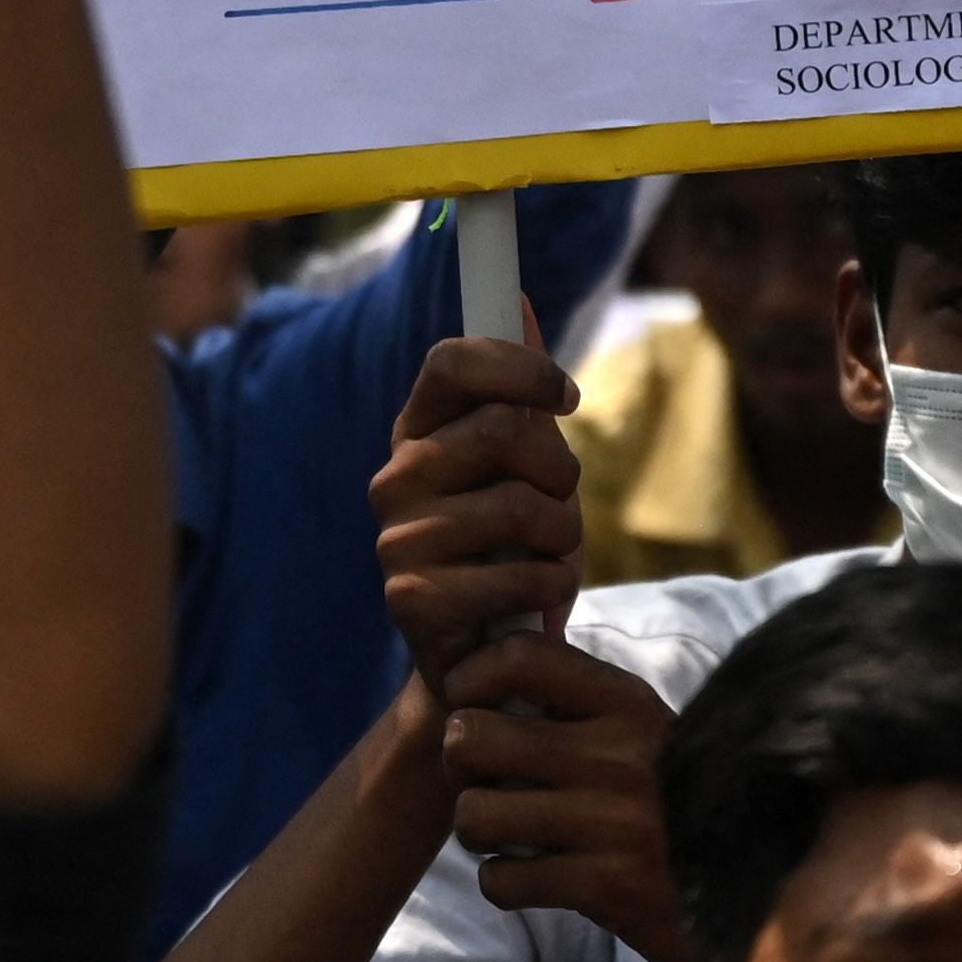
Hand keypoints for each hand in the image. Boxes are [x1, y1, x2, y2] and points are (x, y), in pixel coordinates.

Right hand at [371, 336, 580, 692]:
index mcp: (418, 431)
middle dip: (560, 470)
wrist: (483, 661)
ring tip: (551, 560)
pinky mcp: (411, 600)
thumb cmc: (510, 552)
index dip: (520, 366)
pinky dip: (551, 589)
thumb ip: (519, 391)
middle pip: (505, 429)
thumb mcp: (524, 467)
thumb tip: (519, 299)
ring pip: (522, 506)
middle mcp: (395, 476)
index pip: (454, 361)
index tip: (566, 396)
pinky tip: (534, 602)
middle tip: (559, 506)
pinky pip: (520, 576)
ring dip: (565, 538)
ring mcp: (397, 538)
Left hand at [437, 632, 691, 961]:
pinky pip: (502, 880)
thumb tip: (487, 657)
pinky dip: (505, 883)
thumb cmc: (674, 806)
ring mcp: (614, 822)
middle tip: (484, 781)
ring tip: (508, 835)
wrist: (758, 896)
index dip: (471, 679)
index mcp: (628, 702)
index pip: (516, 656)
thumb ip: (577, 700)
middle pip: (471, 735)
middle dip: (461, 766)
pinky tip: (533, 878)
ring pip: (476, 813)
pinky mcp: (609, 888)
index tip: (472, 706)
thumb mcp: (643, 734)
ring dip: (480, 832)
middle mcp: (620, 754)